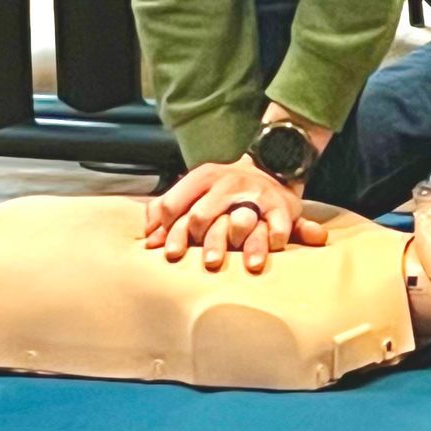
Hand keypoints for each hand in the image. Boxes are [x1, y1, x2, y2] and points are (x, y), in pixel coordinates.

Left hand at [143, 159, 327, 273]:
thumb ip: (168, 210)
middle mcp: (228, 183)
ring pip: (241, 222)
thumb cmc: (224, 189)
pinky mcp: (281, 206)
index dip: (168, 231)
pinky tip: (271, 252)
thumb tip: (149, 241)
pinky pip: (278, 226)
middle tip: (205, 263)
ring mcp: (255, 194)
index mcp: (204, 177)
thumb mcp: (197, 189)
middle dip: (198, 242)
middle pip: (201, 216)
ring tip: (244, 265)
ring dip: (240, 245)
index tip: (170, 253)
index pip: (173, 205)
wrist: (271, 165)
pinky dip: (275, 240)